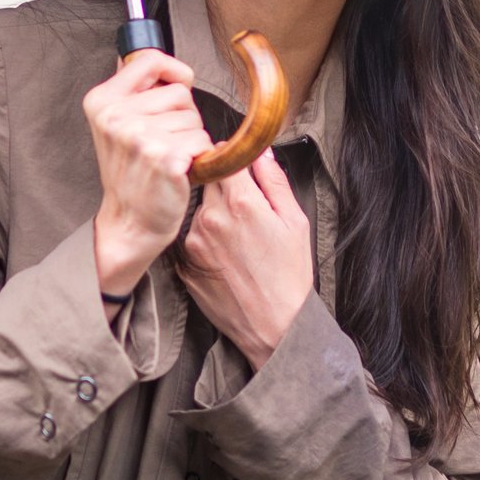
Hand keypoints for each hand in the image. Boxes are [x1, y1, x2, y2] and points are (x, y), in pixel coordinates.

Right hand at [83, 49, 208, 295]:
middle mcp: (116, 116)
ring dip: (191, 139)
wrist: (131, 221)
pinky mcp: (164, 157)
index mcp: (102, 101)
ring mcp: (139, 137)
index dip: (174, 72)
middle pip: (180, 93)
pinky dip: (199, 156)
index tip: (178, 85)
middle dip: (183, 116)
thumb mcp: (116, 124)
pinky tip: (179, 170)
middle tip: (163, 142)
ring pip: (194, 119)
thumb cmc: (130, 174)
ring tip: (168, 158)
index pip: (150, 60)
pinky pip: (202, 140)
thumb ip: (132, 91)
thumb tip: (152, 59)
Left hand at [178, 148, 314, 364]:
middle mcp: (211, 217)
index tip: (236, 163)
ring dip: (211, 212)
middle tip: (242, 204)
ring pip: (196, 208)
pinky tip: (224, 254)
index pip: (222, 156)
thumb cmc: (290, 275)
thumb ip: (275, 181)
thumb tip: (261, 154)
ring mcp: (193, 241)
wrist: (274, 325)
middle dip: (221, 184)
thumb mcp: (295, 222)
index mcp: (242, 202)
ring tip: (236, 237)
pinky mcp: (184, 263)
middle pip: (206, 181)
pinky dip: (202, 237)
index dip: (230, 157)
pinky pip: (189, 235)